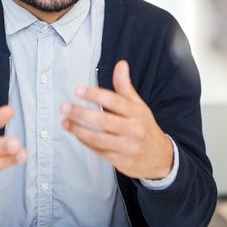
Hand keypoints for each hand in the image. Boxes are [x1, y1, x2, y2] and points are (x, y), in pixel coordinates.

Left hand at [61, 60, 173, 179]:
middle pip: (104, 121)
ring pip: (98, 139)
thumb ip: (125, 87)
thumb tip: (121, 64)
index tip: (78, 90)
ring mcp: (127, 147)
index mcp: (138, 113)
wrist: (161, 158)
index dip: (95, 95)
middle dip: (81, 113)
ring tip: (65, 122)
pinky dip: (85, 142)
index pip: (114, 101)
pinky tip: (76, 134)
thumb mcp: (139, 106)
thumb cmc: (145, 127)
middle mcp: (134, 130)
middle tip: (65, 107)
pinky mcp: (121, 162)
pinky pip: (99, 151)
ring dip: (79, 130)